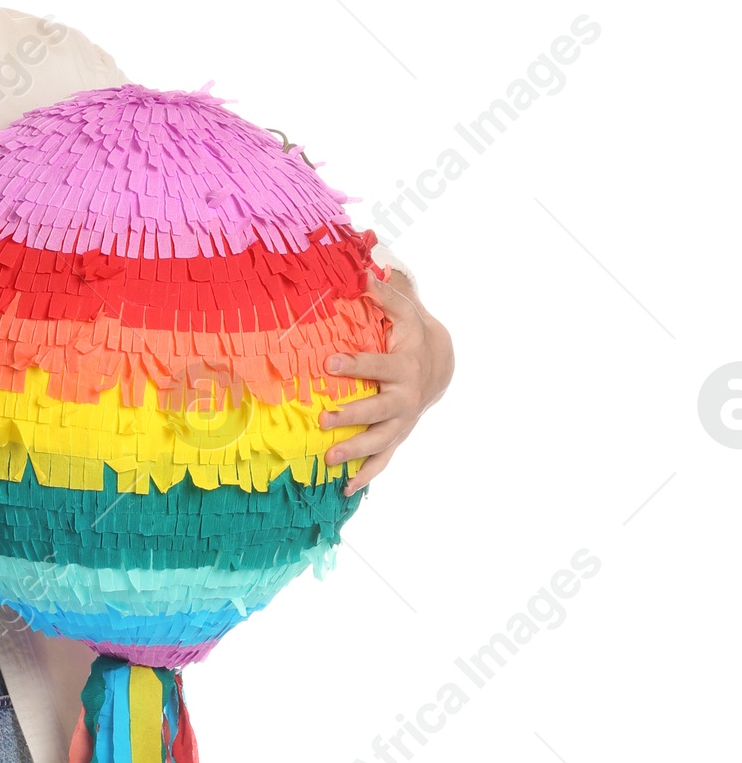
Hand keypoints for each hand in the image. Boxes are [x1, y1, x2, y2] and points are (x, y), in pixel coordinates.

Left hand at [320, 269, 453, 492]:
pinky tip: (345, 490)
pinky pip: (383, 460)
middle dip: (352, 415)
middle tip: (324, 418)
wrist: (439, 365)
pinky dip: (366, 476)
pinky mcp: (397, 437)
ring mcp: (402, 421)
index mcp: (404, 365)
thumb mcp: (404, 312)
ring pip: (380, 441)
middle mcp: (404, 397)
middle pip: (378, 410)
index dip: (355, 364)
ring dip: (355, 451)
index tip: (329, 362)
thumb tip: (363, 273)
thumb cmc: (412, 335)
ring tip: (329, 459)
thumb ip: (385, 295)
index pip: (378, 365)